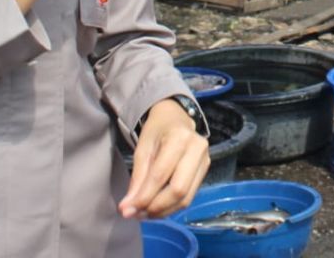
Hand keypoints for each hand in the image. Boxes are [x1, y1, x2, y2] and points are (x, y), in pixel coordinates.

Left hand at [119, 99, 209, 218]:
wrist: (176, 119)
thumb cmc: (156, 131)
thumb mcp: (141, 150)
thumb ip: (137, 179)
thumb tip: (127, 208)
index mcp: (179, 138)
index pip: (161, 175)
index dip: (144, 197)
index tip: (127, 210)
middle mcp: (197, 150)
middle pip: (178, 190)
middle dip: (156, 207)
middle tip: (137, 214)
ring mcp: (205, 161)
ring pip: (185, 198)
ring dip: (163, 211)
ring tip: (144, 213)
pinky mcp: (205, 171)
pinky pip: (189, 196)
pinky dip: (171, 207)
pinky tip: (157, 207)